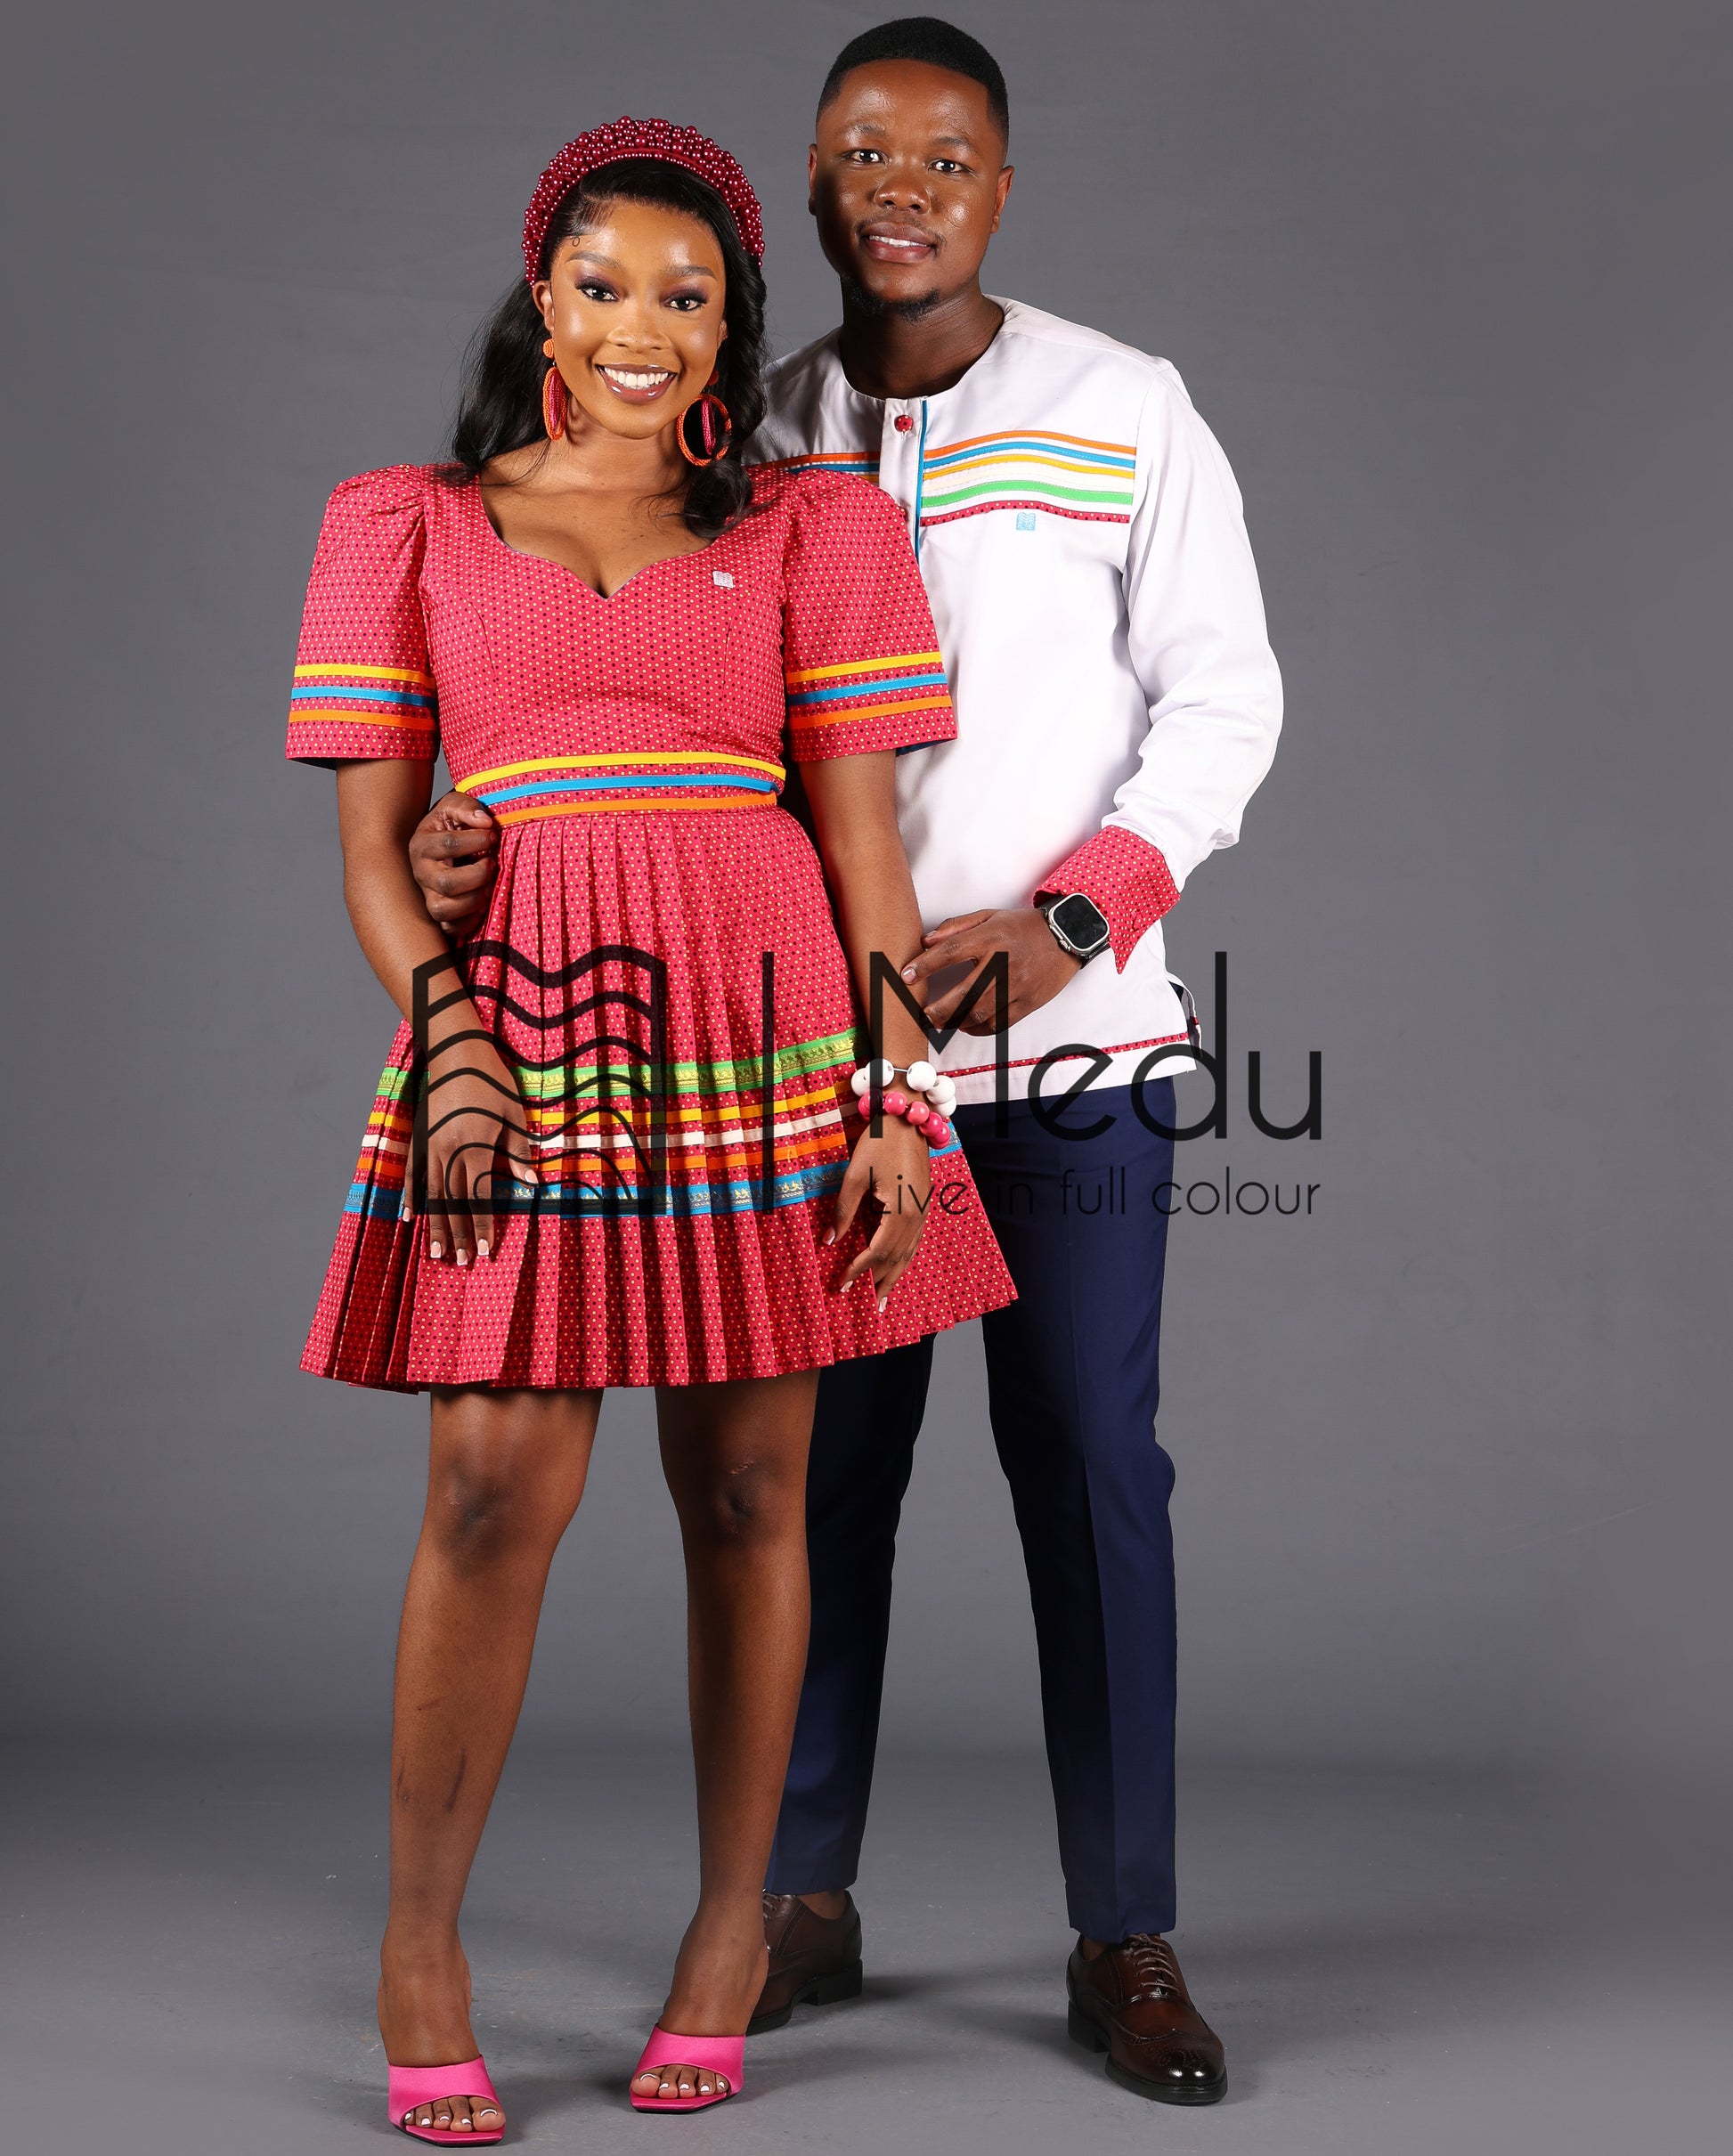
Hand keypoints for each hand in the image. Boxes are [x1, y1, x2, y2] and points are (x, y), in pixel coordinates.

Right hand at [405, 1034, 537, 1264]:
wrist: (455, 1050)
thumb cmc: (491, 1079)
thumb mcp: (513, 1112)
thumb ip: (517, 1150)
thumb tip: (529, 1183)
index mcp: (475, 1146)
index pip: (479, 1197)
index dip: (481, 1226)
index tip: (483, 1252)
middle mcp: (449, 1151)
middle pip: (454, 1201)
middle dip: (458, 1234)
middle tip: (458, 1263)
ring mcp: (430, 1145)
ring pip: (433, 1194)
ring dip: (436, 1224)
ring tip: (435, 1252)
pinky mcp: (420, 1136)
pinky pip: (414, 1174)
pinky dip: (413, 1197)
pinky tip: (411, 1217)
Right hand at [408, 791, 498, 932]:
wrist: (442, 844)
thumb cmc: (451, 825)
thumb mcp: (455, 806)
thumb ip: (468, 808)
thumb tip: (486, 822)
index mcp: (422, 844)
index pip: (449, 844)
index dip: (477, 840)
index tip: (492, 836)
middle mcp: (421, 872)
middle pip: (447, 882)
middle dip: (478, 874)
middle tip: (491, 862)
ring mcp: (427, 895)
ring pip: (443, 909)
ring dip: (473, 899)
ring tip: (487, 886)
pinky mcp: (438, 915)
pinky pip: (449, 928)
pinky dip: (470, 920)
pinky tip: (481, 904)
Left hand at [828, 1114, 931, 1310]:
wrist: (909, 1118)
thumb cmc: (878, 1143)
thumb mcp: (854, 1176)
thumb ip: (843, 1211)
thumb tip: (829, 1241)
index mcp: (898, 1213)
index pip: (876, 1253)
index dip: (857, 1271)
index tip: (841, 1284)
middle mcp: (915, 1217)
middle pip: (897, 1260)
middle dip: (880, 1283)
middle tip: (868, 1307)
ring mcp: (923, 1212)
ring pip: (909, 1253)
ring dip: (895, 1276)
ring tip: (883, 1297)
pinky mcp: (924, 1204)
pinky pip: (915, 1241)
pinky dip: (905, 1258)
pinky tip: (898, 1266)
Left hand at [898, 908, 1082, 1033]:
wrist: (1065, 937)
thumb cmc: (1024, 927)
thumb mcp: (989, 916)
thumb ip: (955, 927)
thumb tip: (925, 941)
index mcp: (991, 938)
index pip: (950, 951)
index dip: (924, 966)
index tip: (906, 976)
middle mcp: (1003, 963)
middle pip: (964, 993)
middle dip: (938, 1009)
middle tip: (923, 1014)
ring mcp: (1016, 986)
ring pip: (979, 1013)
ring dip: (954, 1022)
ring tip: (940, 1022)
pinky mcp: (1027, 1003)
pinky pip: (998, 1024)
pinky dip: (978, 1029)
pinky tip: (966, 1025)